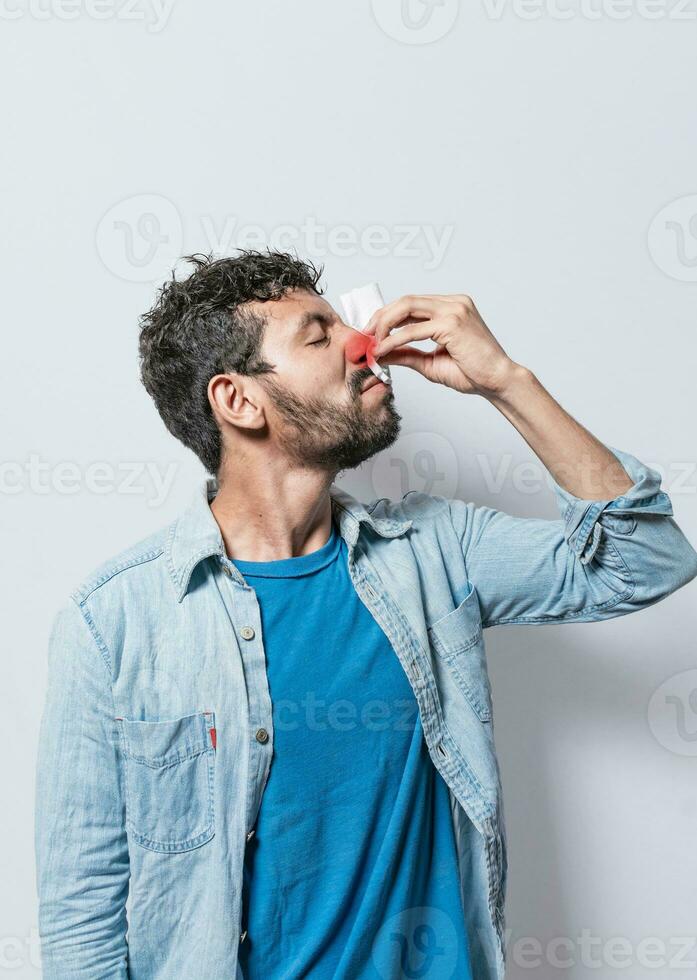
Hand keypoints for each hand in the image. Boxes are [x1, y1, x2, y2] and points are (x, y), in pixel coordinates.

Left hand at [364, 294, 520, 397]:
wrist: (497, 381)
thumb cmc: (472, 373)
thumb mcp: (430, 362)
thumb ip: (406, 354)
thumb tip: (379, 353)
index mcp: (451, 306)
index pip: (411, 303)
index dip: (387, 316)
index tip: (371, 332)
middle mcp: (453, 302)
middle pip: (405, 300)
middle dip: (380, 317)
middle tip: (365, 335)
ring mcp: (454, 309)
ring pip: (406, 307)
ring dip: (384, 324)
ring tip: (372, 343)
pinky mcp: (452, 323)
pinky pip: (413, 330)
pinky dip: (394, 340)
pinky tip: (383, 350)